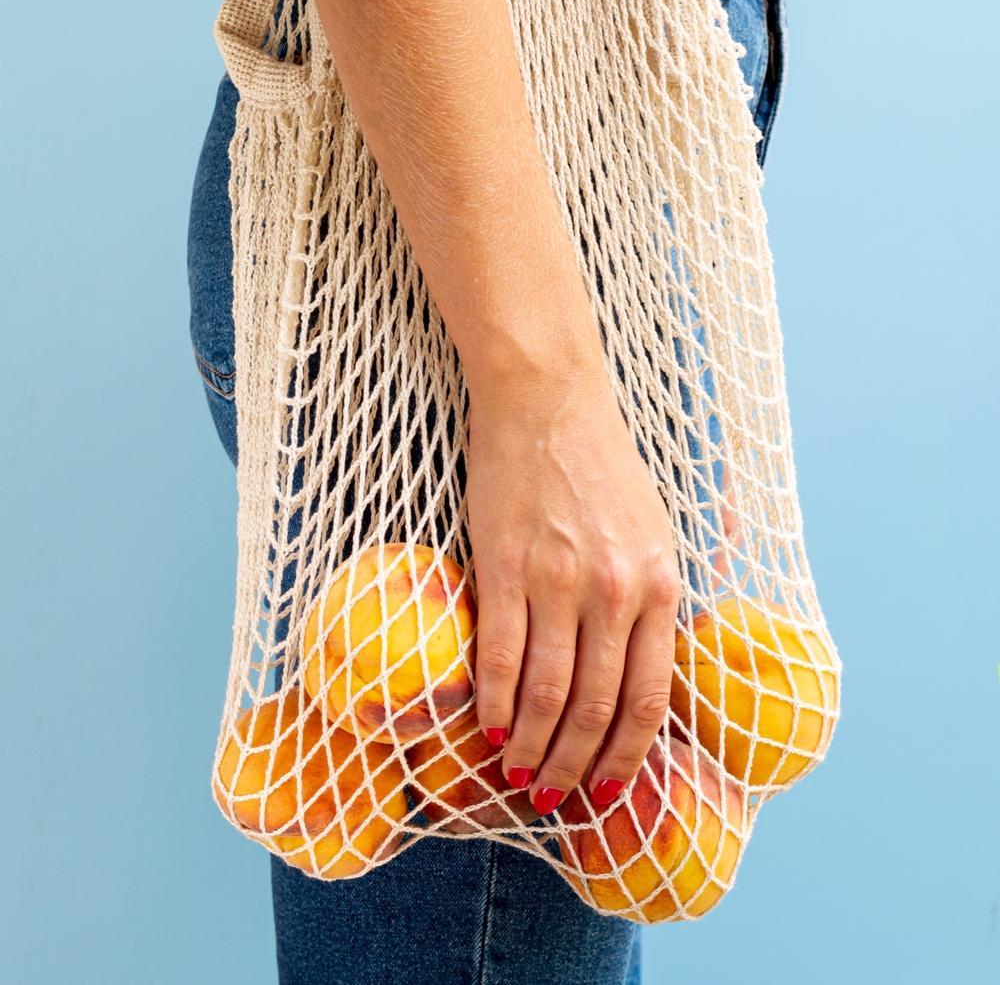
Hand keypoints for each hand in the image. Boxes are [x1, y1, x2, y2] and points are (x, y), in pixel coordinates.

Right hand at [468, 369, 679, 813]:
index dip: (627, 756)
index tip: (609, 788)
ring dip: (531, 745)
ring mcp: (559, 579)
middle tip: (553, 795)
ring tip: (516, 772)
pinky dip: (494, 700)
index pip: (648, 698)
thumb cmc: (600, 465)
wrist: (548, 401)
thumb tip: (641, 669)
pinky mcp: (505, 564)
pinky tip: (487, 725)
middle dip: (576, 765)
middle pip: (597, 707)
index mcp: (660, 584)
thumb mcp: (655, 529)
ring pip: (549, 692)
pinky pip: (500, 653)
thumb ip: (654, 597)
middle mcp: (616, 589)